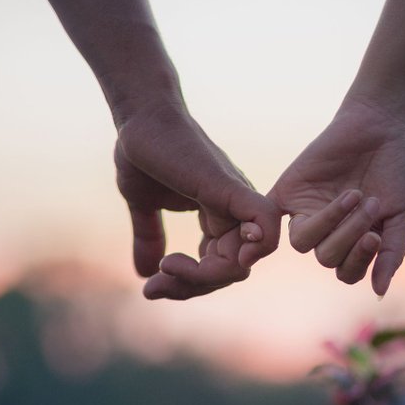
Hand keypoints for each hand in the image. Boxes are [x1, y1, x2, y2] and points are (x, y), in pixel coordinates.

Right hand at [115, 107, 279, 299]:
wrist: (139, 117)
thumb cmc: (143, 152)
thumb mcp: (144, 205)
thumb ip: (150, 238)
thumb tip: (144, 274)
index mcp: (218, 217)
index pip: (219, 268)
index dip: (188, 285)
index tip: (152, 286)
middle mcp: (233, 212)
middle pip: (232, 272)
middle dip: (192, 287)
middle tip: (155, 287)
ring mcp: (235, 200)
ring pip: (244, 261)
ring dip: (203, 277)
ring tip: (165, 268)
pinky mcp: (231, 187)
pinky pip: (264, 223)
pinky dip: (253, 247)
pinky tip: (208, 260)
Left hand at [268, 98, 404, 295]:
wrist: (382, 124)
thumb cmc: (398, 168)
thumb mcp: (402, 212)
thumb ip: (392, 252)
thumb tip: (378, 293)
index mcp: (355, 241)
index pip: (347, 271)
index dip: (359, 260)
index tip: (376, 236)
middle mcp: (329, 231)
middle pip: (326, 257)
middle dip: (350, 235)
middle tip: (370, 203)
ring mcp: (306, 212)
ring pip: (302, 243)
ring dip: (330, 223)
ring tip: (354, 195)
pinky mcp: (288, 191)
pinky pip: (269, 216)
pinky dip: (263, 227)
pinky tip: (276, 230)